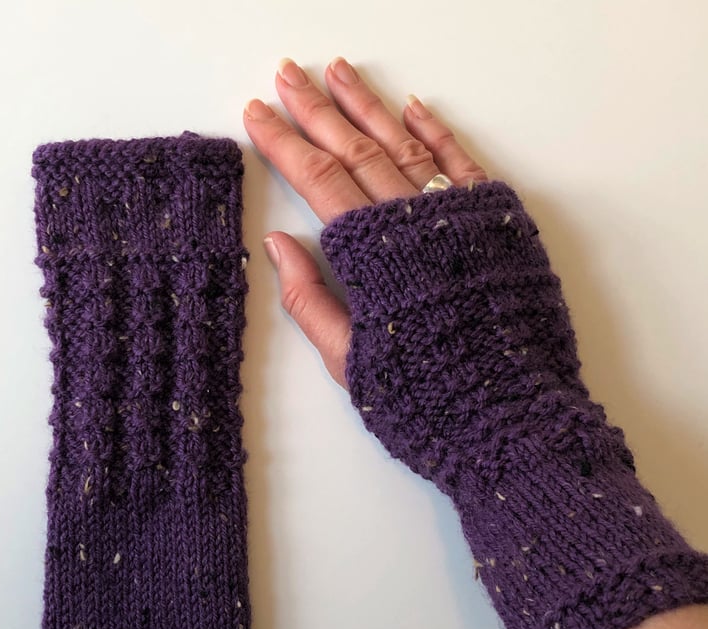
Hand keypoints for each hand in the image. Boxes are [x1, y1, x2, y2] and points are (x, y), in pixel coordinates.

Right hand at [243, 57, 486, 388]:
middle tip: (287, 74)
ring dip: (370, 107)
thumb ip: (311, 301)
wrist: (509, 417)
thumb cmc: (425, 398)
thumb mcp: (351, 362)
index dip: (284, 144)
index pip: (318, 182)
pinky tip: (412, 106)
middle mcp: (416, 223)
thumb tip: (282, 243)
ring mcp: (460, 218)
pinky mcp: (498, 224)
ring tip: (339, 71)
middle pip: (357, 152)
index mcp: (373, 257)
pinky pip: (463, 164)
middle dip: (318, 110)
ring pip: (406, 146)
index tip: (258, 113)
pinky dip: (437, 132)